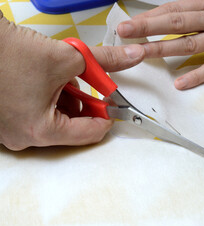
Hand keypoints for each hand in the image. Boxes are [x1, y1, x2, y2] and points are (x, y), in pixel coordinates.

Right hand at [0, 16, 144, 149]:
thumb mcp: (68, 57)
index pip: (90, 133)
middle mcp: (23, 137)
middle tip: (91, 84)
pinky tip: (49, 80)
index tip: (113, 101)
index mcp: (40, 131)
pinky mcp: (5, 120)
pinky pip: (38, 115)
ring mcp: (11, 130)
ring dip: (68, 99)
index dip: (107, 115)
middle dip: (85, 104)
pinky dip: (50, 99)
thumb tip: (132, 56)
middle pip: (72, 127)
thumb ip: (106, 61)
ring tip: (63, 77)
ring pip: (55, 120)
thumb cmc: (9, 51)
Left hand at [118, 0, 203, 89]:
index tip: (132, 21)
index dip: (151, 15)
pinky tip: (181, 83)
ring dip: (162, 49)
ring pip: (190, 43)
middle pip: (176, 22)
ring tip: (140, 55)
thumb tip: (187, 13)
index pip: (175, 8)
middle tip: (124, 34)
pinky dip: (197, 75)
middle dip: (146, 28)